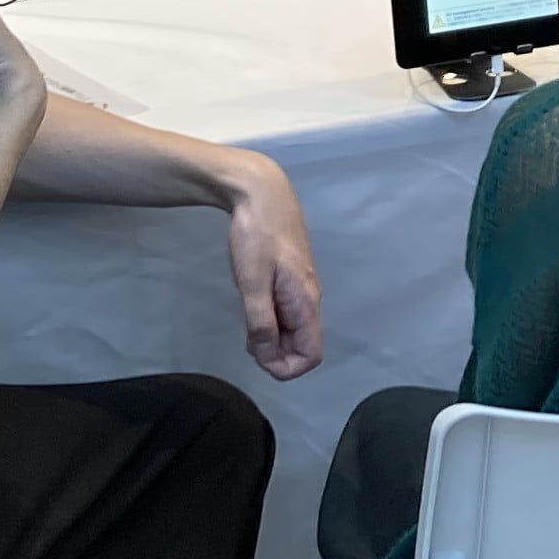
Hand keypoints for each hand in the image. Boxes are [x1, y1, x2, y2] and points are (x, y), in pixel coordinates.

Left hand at [221, 153, 323, 379]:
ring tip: (247, 325)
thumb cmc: (257, 235)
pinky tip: (252, 306)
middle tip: (247, 342)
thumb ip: (260, 323)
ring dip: (272, 337)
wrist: (262, 191)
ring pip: (294, 329)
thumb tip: (267, 357)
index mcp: (305, 302)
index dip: (286, 367)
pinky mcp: (290, 277)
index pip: (311, 355)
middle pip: (303, 345)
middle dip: (276, 354)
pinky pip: (287, 311)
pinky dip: (271, 320)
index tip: (257, 356)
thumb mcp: (253, 282)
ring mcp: (301, 287)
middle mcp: (309, 299)